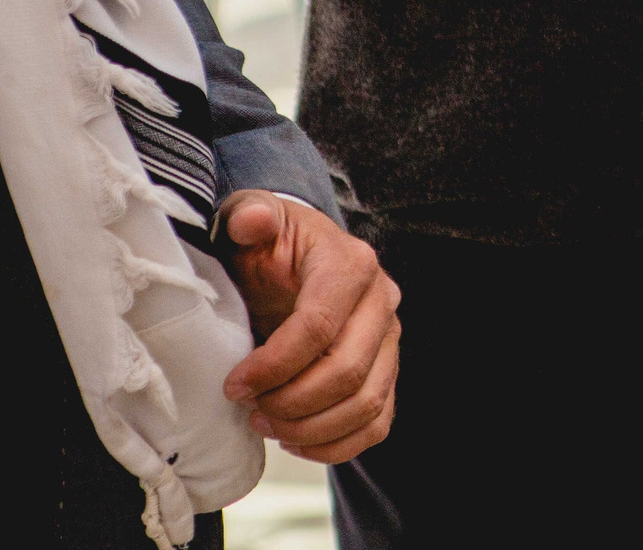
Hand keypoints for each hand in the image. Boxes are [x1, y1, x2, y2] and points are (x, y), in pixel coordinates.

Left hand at [218, 192, 400, 462]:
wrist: (292, 258)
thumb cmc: (267, 245)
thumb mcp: (251, 220)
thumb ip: (249, 216)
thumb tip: (252, 221)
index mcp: (351, 264)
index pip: (319, 325)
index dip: (274, 365)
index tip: (234, 384)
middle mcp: (382, 300)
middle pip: (348, 371)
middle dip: (291, 402)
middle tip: (250, 409)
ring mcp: (390, 339)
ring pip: (368, 403)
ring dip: (312, 428)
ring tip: (268, 425)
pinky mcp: (387, 370)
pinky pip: (378, 422)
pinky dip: (338, 444)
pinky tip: (296, 441)